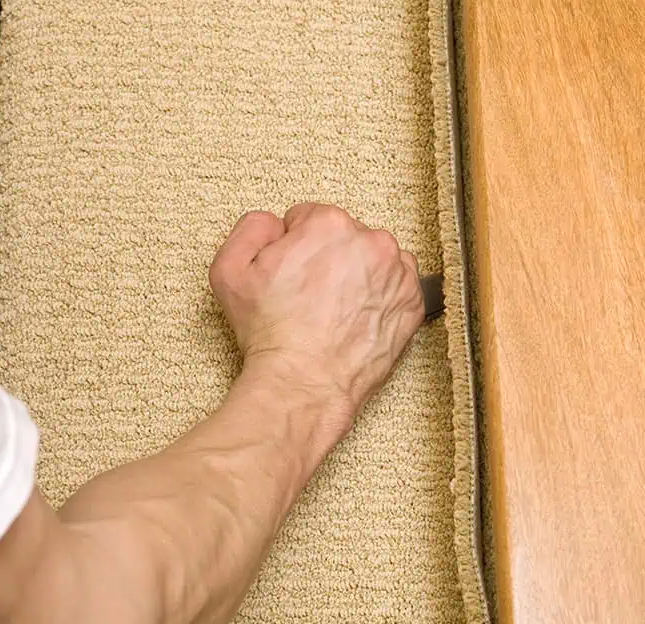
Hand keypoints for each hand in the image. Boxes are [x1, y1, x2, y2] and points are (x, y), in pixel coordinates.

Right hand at [209, 203, 424, 421]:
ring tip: (335, 309)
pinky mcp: (413, 302)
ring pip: (373, 260)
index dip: (294, 246)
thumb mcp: (231, 270)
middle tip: (310, 296)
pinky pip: (398, 286)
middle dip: (328, 258)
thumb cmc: (271, 332)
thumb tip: (276, 223)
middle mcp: (371, 241)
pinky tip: (357, 318)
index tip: (292, 273)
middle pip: (345, 238)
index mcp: (329, 224)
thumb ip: (252, 228)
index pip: (309, 218)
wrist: (304, 383)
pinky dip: (381, 297)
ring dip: (358, 275)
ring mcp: (398, 273)